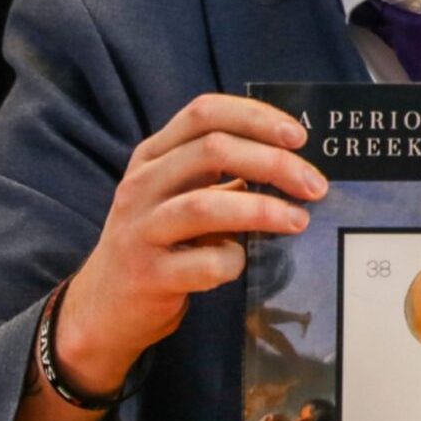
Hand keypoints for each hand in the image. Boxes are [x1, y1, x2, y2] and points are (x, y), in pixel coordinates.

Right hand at [57, 95, 324, 393]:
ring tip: (298, 220)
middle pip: (212, 150)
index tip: (298, 135)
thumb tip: (296, 163)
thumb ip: (224, 174)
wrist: (106, 306)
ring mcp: (139, 230)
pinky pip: (203, 264)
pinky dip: (232, 261)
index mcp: (153, 156)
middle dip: (273, 163)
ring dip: (262, 210)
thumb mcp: (182, 196)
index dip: (254, 116)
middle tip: (315, 185)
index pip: (203, 113)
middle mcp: (141, 185)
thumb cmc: (161, 242)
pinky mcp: (147, 275)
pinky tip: (239, 263)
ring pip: (204, 205)